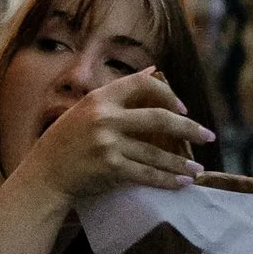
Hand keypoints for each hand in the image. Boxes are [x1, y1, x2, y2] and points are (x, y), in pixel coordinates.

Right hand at [18, 69, 214, 208]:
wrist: (44, 175)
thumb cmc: (65, 141)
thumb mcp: (86, 108)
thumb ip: (119, 92)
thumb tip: (154, 71)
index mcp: (99, 98)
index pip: (142, 84)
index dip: (167, 94)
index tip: (184, 108)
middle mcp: (105, 118)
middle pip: (158, 118)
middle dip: (188, 127)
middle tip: (207, 135)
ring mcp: (108, 144)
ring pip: (156, 152)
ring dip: (181, 162)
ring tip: (198, 169)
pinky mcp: (111, 169)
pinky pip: (147, 174)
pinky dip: (168, 180)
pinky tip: (183, 182)